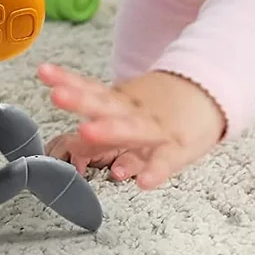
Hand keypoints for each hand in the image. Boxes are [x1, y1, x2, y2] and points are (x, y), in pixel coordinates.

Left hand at [37, 63, 225, 189]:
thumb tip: (71, 143)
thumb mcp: (128, 111)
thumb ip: (100, 125)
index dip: (66, 79)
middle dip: (80, 100)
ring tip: (86, 134)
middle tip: (57, 96)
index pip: (91, 87)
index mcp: (121, 100)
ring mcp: (156, 127)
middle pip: (105, 103)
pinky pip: (166, 160)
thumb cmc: (161, 109)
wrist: (211, 95)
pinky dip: (156, 170)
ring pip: (132, 128)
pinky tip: (144, 183)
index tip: (43, 71)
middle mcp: (134, 110)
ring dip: (109, 131)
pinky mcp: (179, 147)